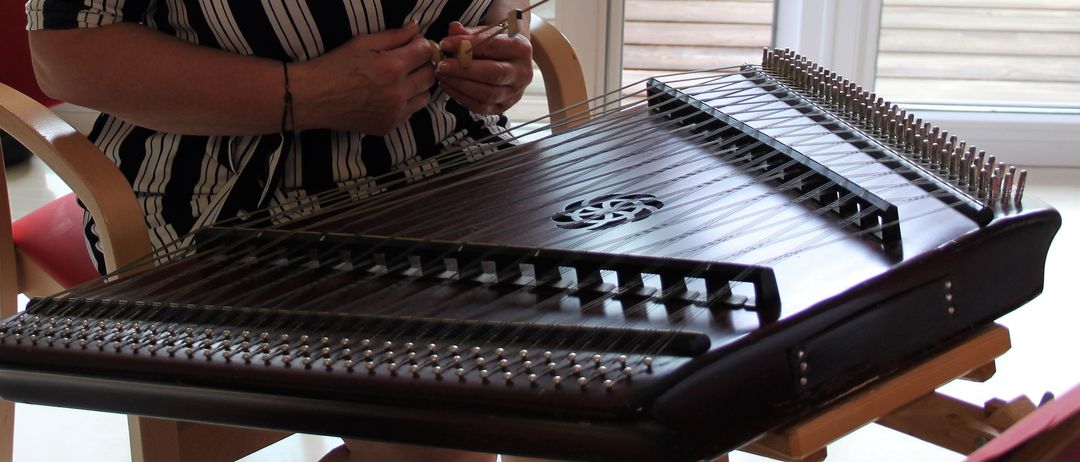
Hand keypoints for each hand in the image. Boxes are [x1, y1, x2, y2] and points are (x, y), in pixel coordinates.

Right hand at [292, 21, 435, 134]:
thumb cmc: (335, 66)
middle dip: (422, 65)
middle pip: (430, 75)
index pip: (426, 52)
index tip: (413, 45)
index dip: (421, 45)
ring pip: (424, 95)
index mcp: (393, 67)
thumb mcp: (364, 43)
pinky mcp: (389, 126)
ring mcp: (395, 112)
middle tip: (408, 62)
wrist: (313, 97)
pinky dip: (406, 102)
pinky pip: (410, 112)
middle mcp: (398, 92)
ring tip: (400, 80)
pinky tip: (389, 95)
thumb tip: (416, 28)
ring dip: (417, 85)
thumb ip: (394, 36)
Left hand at [436, 21, 532, 114]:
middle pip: (493, 73)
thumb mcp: (485, 34)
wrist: (509, 63)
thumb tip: (453, 28)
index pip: (493, 46)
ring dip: (460, 85)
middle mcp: (522, 73)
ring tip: (442, 75)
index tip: (445, 44)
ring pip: (487, 94)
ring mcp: (514, 93)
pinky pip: (480, 107)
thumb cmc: (495, 46)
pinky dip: (460, 96)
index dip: (467, 45)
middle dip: (463, 70)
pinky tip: (448, 85)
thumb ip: (469, 32)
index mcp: (521, 48)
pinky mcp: (503, 107)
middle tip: (442, 65)